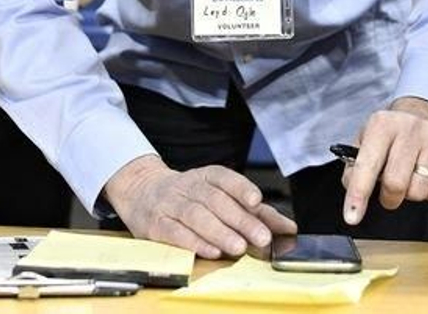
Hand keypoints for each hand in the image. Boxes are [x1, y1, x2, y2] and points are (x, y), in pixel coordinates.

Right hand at [103, 155, 295, 258]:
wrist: (140, 192)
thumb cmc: (188, 196)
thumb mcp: (220, 196)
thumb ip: (254, 212)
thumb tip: (288, 227)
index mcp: (205, 177)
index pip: (224, 178)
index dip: (241, 188)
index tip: (257, 200)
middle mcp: (187, 187)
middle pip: (214, 200)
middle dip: (239, 219)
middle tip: (260, 237)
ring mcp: (169, 204)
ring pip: (195, 215)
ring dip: (219, 232)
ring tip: (239, 247)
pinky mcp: (155, 224)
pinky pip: (174, 232)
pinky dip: (193, 242)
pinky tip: (210, 250)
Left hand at [341, 97, 427, 224]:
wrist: (425, 114)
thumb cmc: (391, 133)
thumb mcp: (366, 139)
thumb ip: (354, 166)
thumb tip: (353, 191)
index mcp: (382, 125)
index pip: (367, 165)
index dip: (358, 194)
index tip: (351, 217)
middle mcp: (409, 128)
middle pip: (396, 184)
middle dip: (389, 198)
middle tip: (388, 194)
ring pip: (419, 191)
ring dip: (410, 194)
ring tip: (409, 178)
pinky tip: (426, 176)